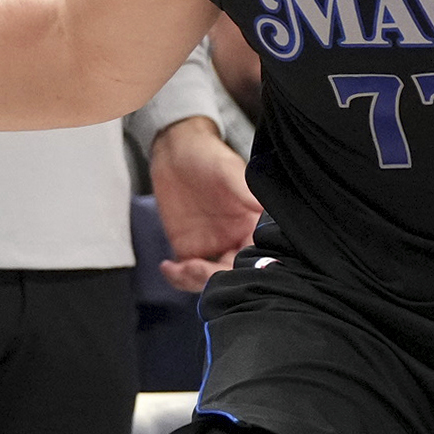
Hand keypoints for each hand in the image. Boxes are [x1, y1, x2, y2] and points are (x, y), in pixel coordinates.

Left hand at [149, 117, 260, 292]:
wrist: (176, 151)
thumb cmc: (208, 155)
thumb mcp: (229, 170)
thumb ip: (247, 192)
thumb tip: (265, 209)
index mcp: (252, 224)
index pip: (257, 257)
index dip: (246, 269)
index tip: (230, 271)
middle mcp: (235, 239)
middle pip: (232, 274)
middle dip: (214, 279)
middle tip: (195, 269)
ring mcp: (212, 246)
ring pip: (209, 280)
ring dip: (194, 282)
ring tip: (178, 268)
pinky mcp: (189, 248)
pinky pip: (186, 273)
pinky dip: (177, 278)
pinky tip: (167, 266)